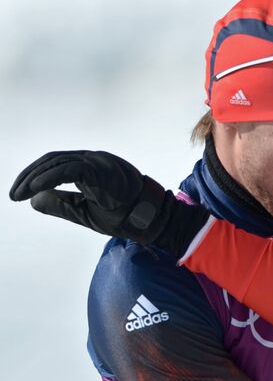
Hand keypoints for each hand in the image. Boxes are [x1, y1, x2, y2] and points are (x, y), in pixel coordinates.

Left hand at [9, 150, 209, 257]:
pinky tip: (35, 189)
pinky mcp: (101, 170)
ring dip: (34, 177)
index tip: (18, 194)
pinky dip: (49, 178)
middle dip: (29, 177)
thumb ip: (61, 204)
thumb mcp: (83, 212)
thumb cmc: (124, 216)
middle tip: (14, 193)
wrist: (151, 220)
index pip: (55, 165)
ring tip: (19, 192)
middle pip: (52, 160)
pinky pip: (69, 169)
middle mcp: (93, 160)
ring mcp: (98, 162)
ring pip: (58, 162)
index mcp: (90, 168)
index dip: (34, 177)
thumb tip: (33, 200)